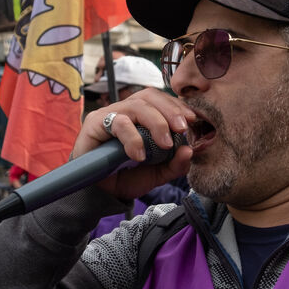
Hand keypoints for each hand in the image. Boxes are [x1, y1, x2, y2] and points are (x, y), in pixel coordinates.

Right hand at [74, 89, 194, 200]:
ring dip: (156, 123)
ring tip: (165, 144)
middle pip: (149, 96)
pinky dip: (133, 138)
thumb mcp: (156, 174)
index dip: (177, 106)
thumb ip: (174, 164)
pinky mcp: (95, 123)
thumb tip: (189, 150)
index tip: (192, 120)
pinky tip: (139, 155)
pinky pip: (118, 122)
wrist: (99, 191)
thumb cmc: (126, 176)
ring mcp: (109, 114)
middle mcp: (125, 110)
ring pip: (136, 106)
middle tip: (182, 130)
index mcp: (141, 116)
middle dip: (170, 110)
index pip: (161, 99)